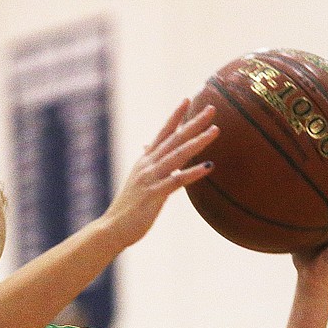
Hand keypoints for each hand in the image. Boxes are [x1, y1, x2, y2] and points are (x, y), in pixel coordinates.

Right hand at [97, 99, 219, 249]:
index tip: (187, 100)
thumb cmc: (128, 207)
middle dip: (193, 123)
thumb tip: (148, 148)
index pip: (162, 133)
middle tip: (211, 108)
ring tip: (215, 131)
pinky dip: (193, 172)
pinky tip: (209, 166)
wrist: (112, 228)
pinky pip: (177, 181)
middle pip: (174, 139)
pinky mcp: (154, 194)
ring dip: (197, 142)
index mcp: (145, 161)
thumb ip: (147, 163)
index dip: (175, 116)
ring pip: (177, 155)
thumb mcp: (137, 180)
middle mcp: (148, 165)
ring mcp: (151, 178)